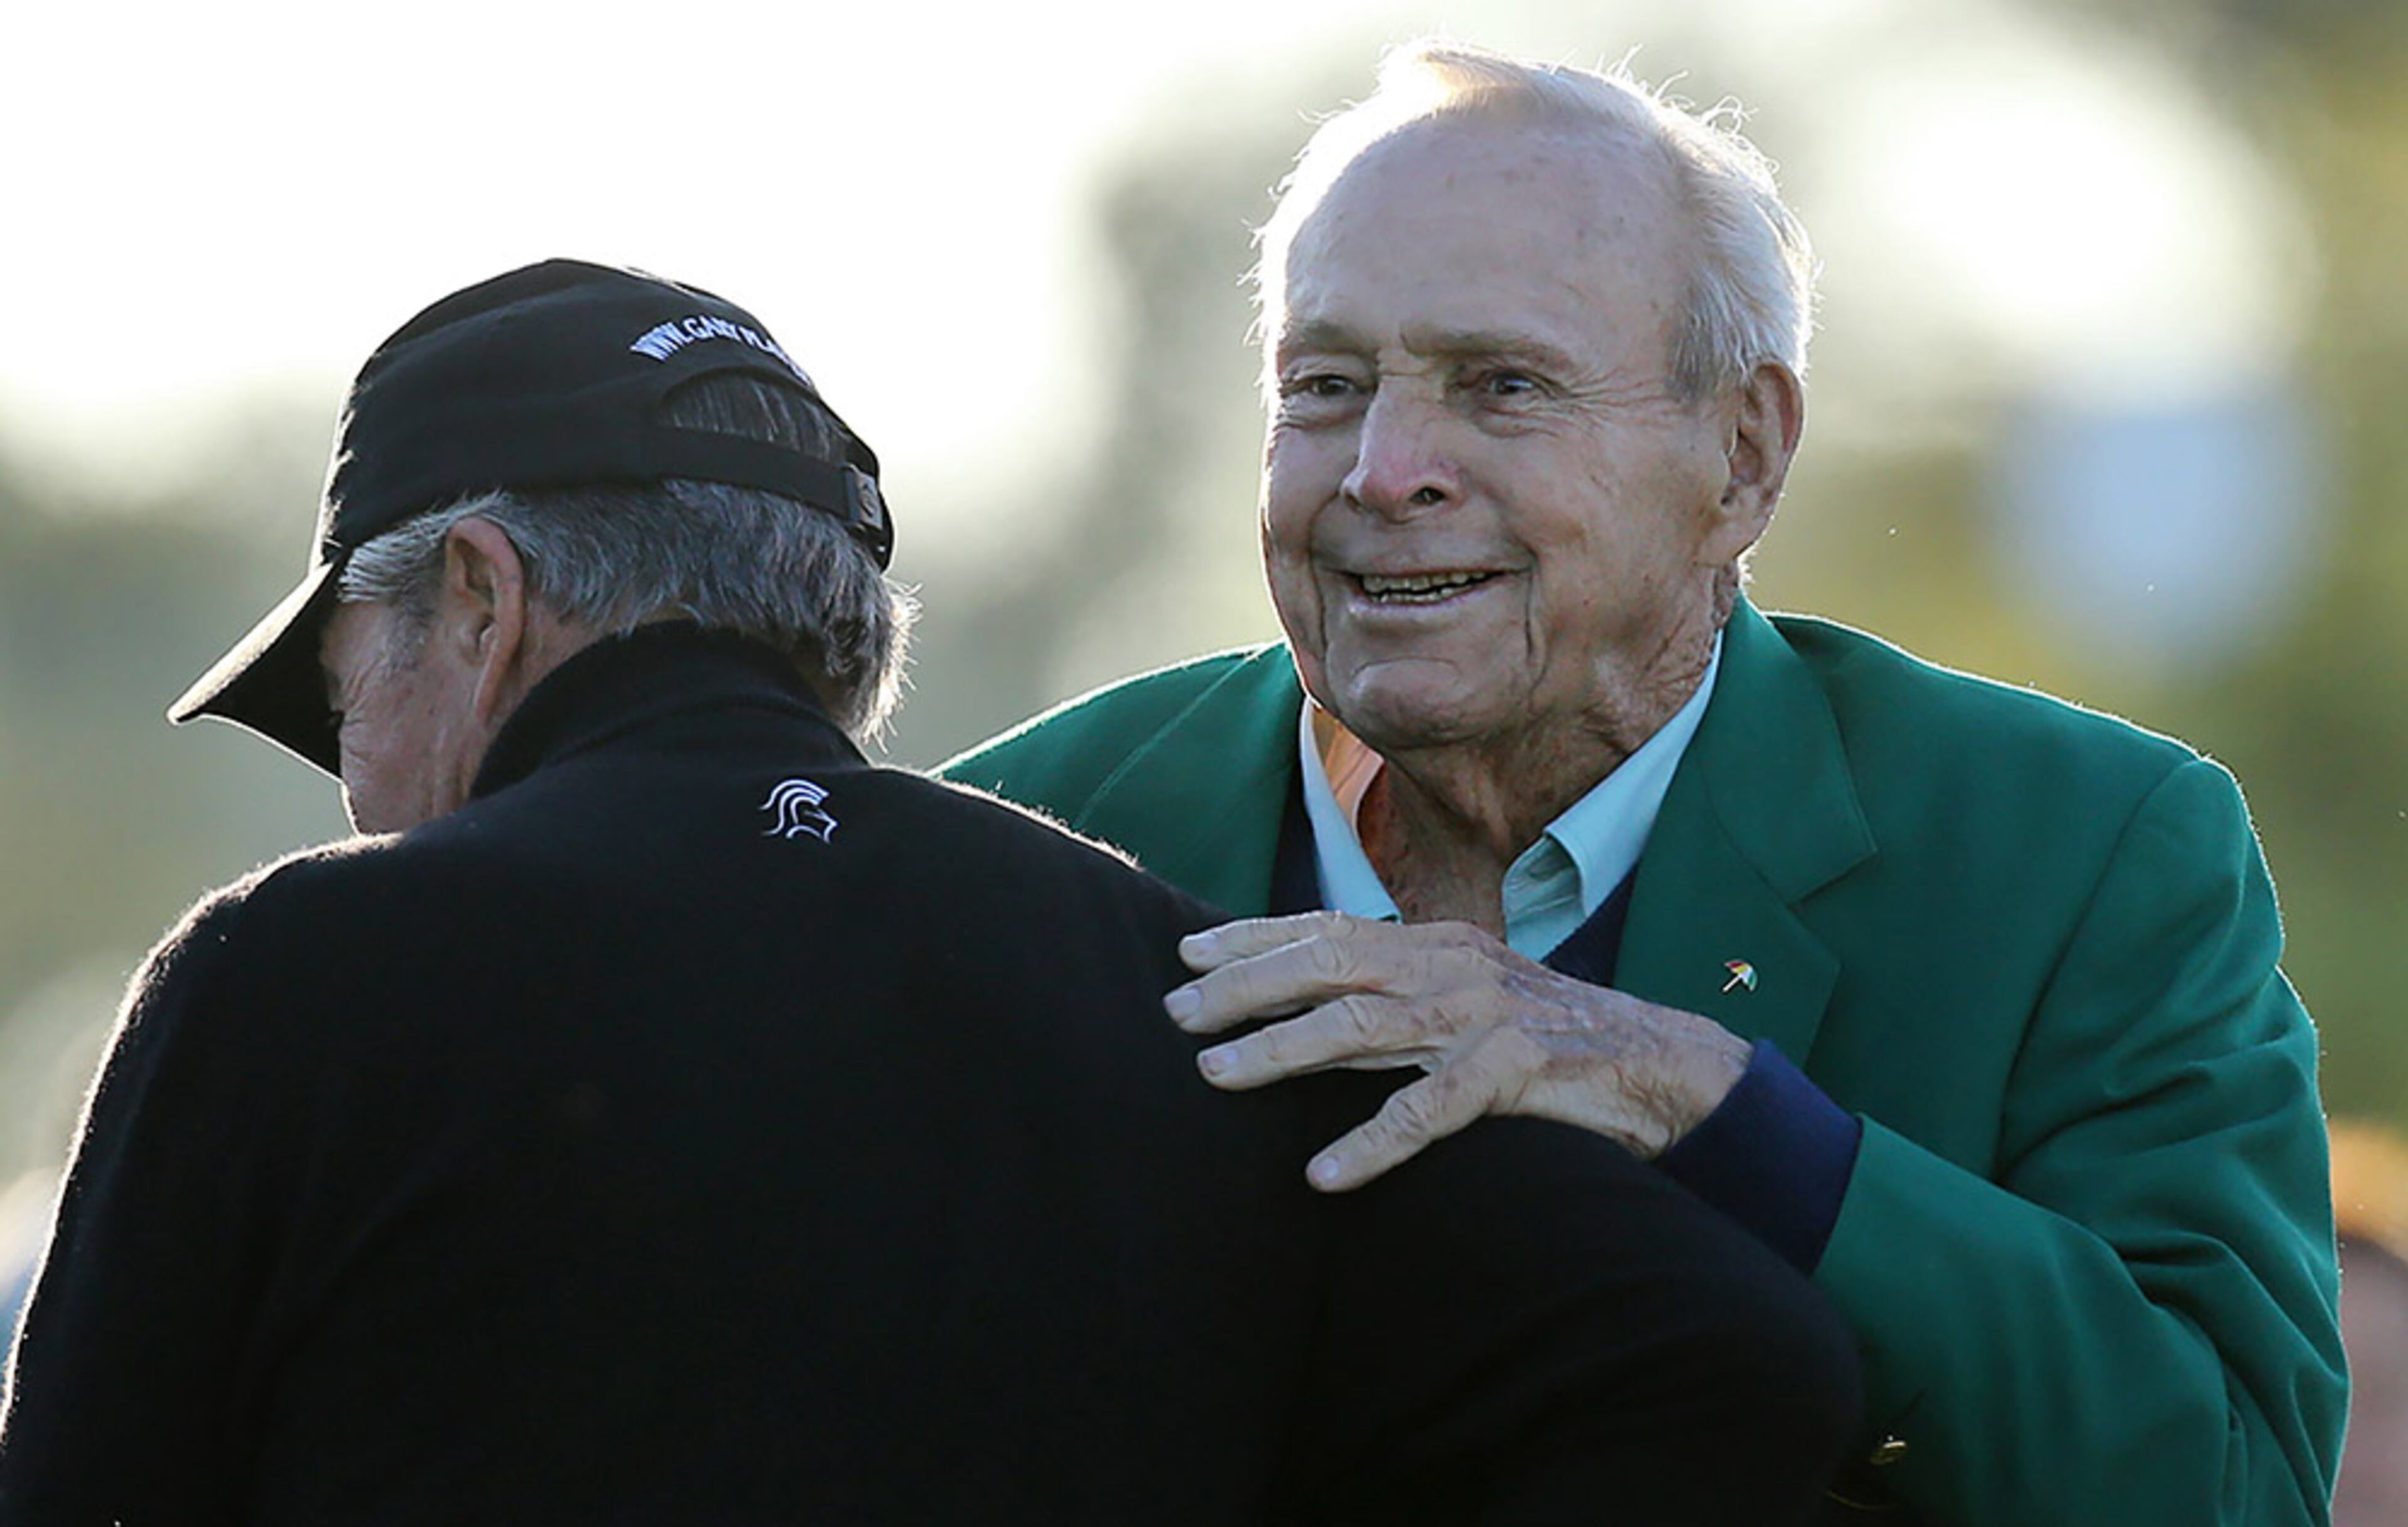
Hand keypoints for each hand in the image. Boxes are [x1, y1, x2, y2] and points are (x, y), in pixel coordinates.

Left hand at [1163, 911, 1751, 1189]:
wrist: (1663, 1065)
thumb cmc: (1552, 1040)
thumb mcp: (1469, 995)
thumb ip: (1400, 990)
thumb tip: (1309, 999)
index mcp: (1438, 943)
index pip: (1329, 927)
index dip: (1254, 935)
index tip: (1188, 949)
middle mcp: (1453, 966)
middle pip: (1329, 964)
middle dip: (1245, 984)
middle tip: (1176, 1010)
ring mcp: (1485, 1015)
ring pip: (1364, 1027)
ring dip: (1282, 1051)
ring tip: (1216, 1073)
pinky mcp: (1518, 1071)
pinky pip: (1431, 1109)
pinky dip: (1373, 1141)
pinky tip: (1324, 1174)